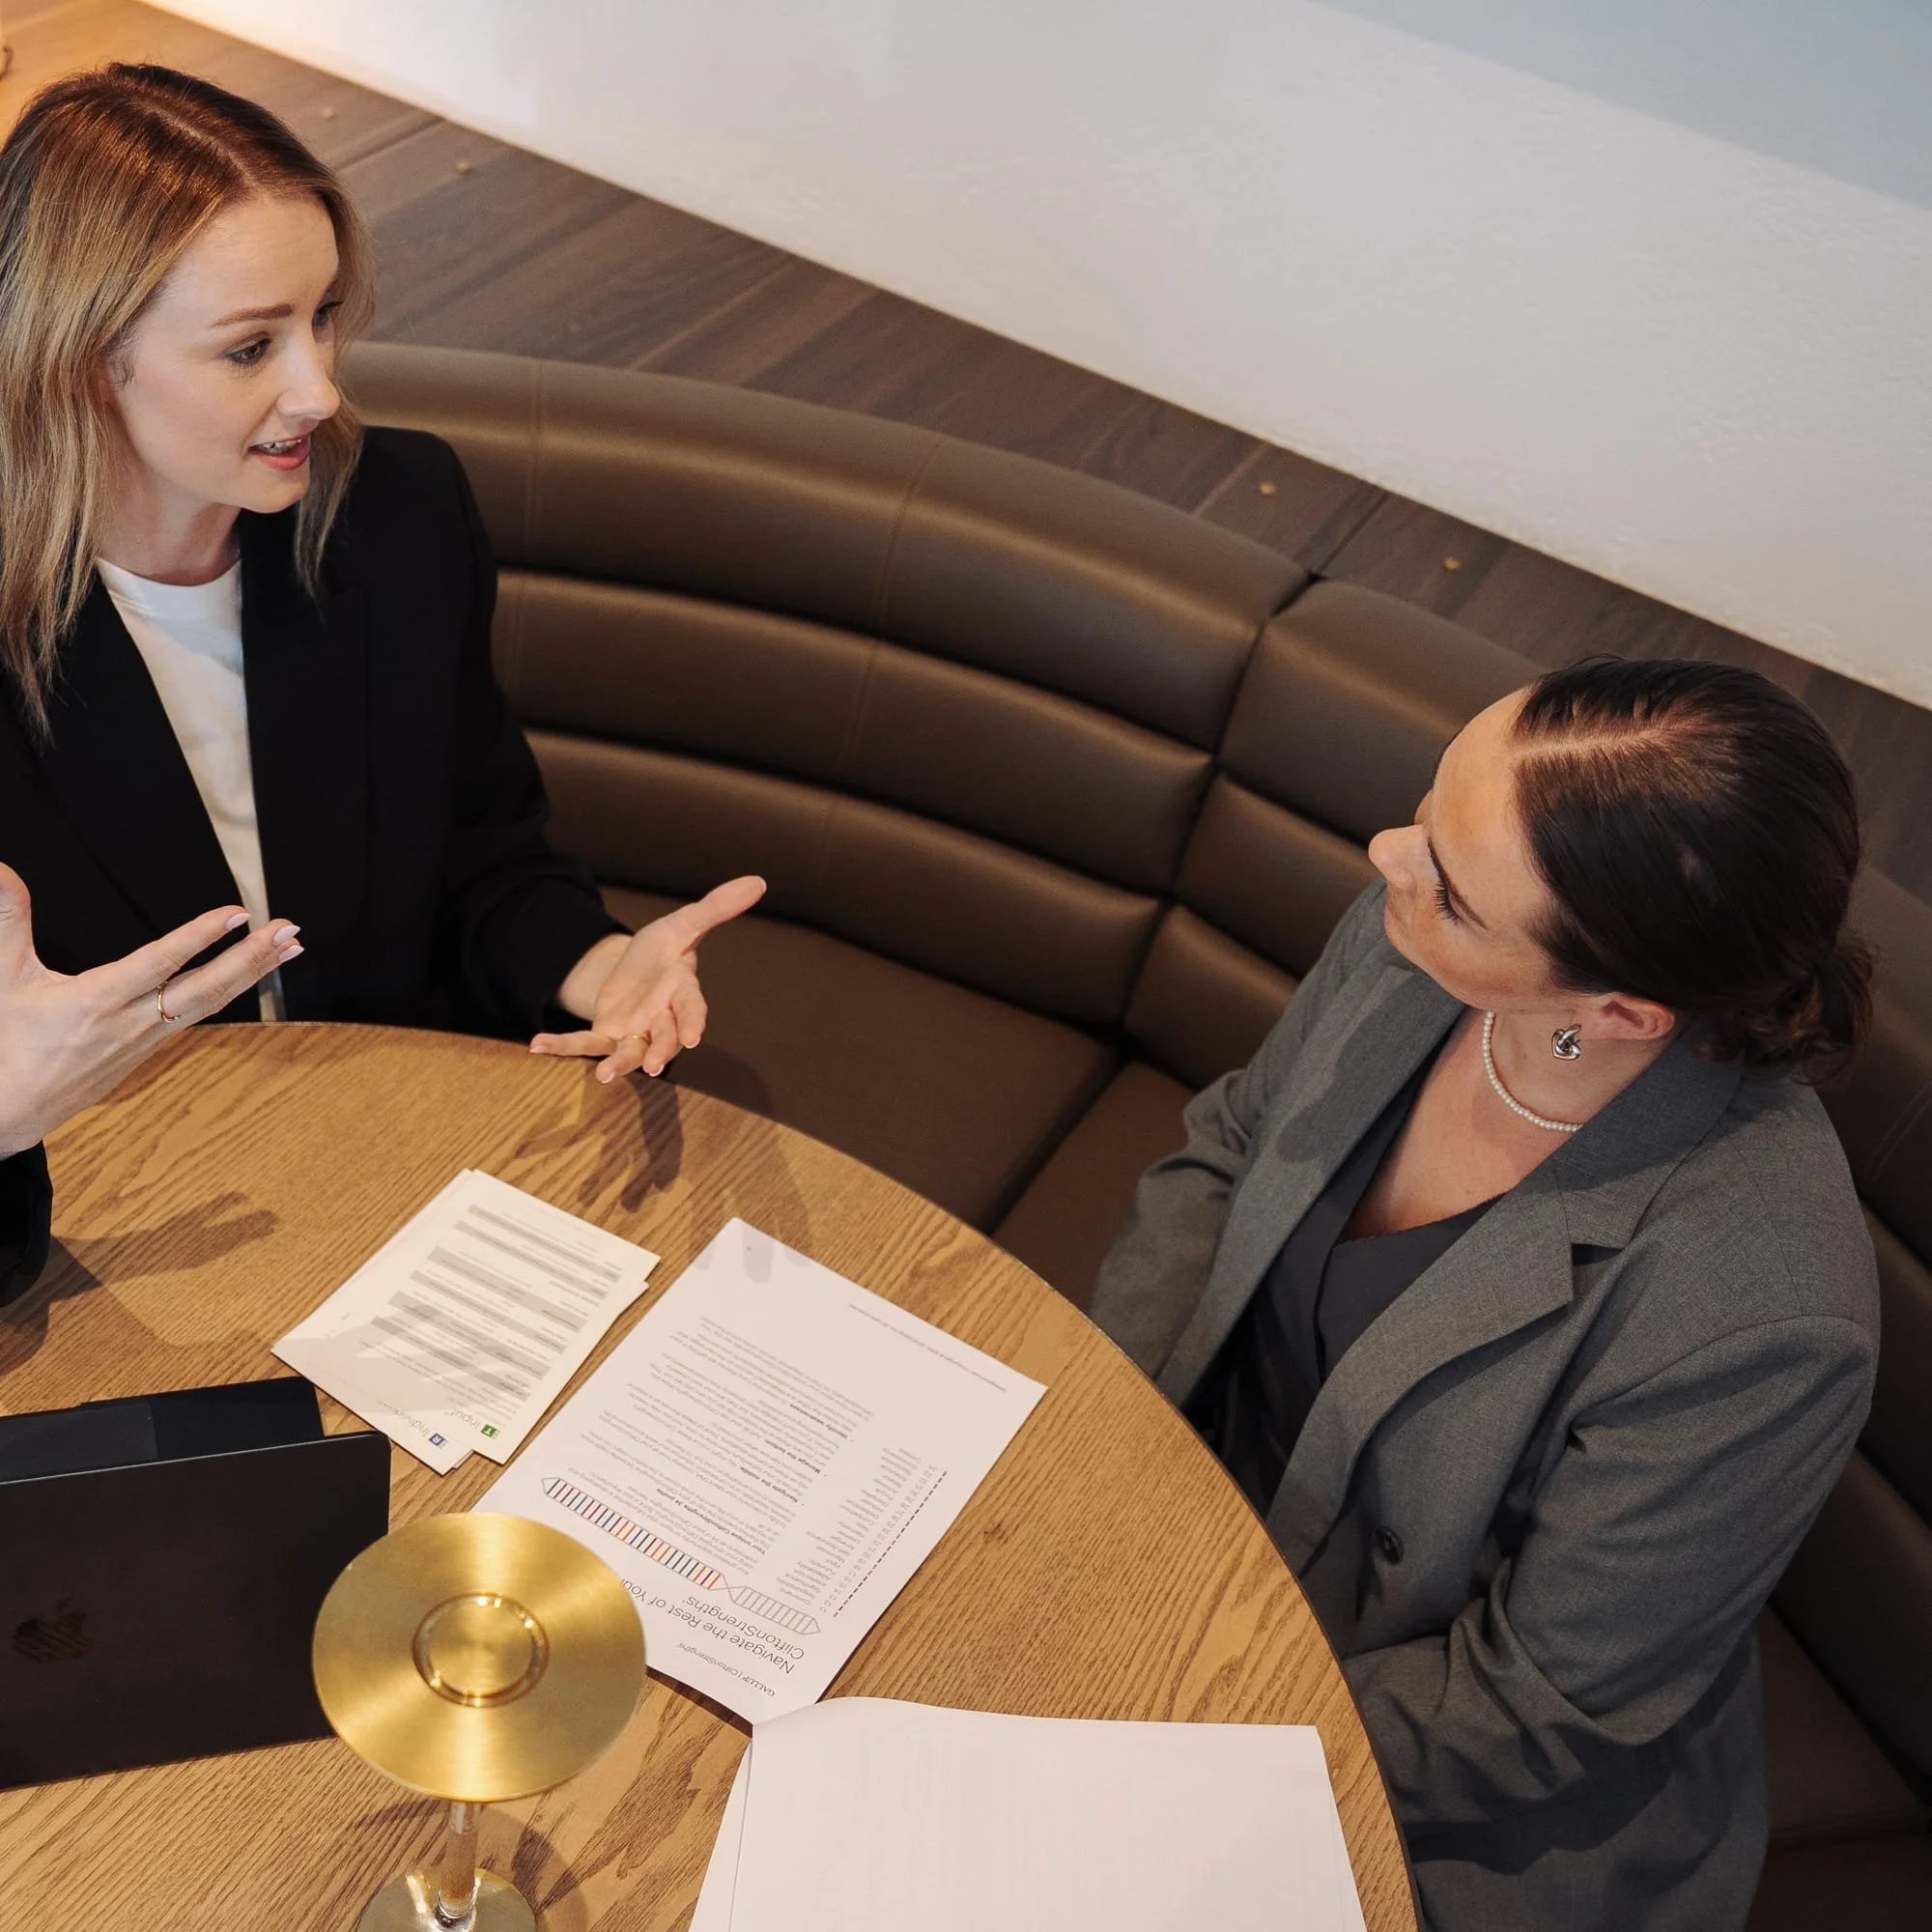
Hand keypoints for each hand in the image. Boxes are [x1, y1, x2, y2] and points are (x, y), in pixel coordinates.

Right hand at [0, 862, 301, 1157]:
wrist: (8, 1111)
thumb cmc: (6, 1043)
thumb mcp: (3, 978)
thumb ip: (7, 919)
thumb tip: (3, 869)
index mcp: (97, 1002)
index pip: (159, 964)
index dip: (199, 938)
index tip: (236, 915)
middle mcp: (132, 1023)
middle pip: (205, 988)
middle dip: (251, 958)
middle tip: (289, 930)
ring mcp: (146, 1040)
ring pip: (210, 1003)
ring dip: (252, 973)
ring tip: (289, 947)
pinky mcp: (150, 1049)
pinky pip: (199, 1014)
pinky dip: (230, 991)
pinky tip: (250, 974)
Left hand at [531, 875, 765, 1082]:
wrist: (632, 970)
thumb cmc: (663, 951)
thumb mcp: (683, 923)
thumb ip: (716, 907)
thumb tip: (759, 881)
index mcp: (682, 991)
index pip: (692, 1008)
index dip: (694, 1022)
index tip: (695, 1038)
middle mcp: (661, 1019)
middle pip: (664, 1038)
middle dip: (661, 1051)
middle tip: (656, 1066)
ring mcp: (633, 1032)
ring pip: (629, 1052)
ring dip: (617, 1064)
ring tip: (605, 1076)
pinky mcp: (606, 1035)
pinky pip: (584, 1043)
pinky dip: (562, 1046)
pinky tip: (538, 1044)